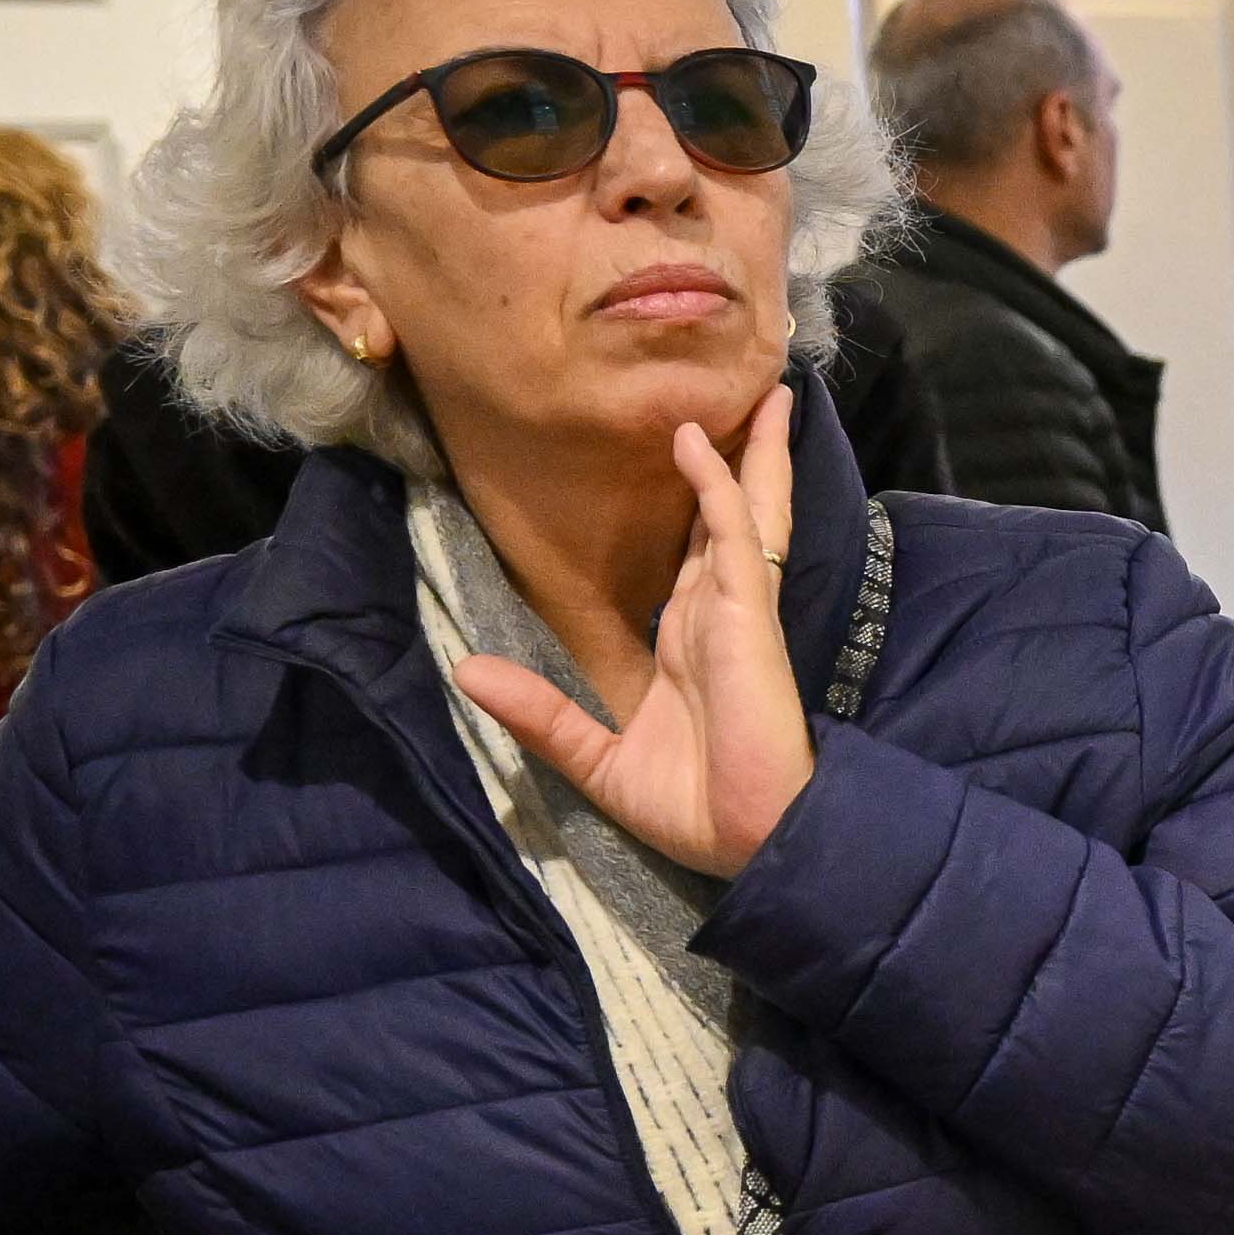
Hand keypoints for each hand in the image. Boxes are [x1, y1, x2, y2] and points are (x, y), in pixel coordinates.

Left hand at [454, 386, 815, 877]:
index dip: (710, 501)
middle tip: (762, 399)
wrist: (751, 841)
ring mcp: (739, 613)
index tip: (705, 451)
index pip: (705, 553)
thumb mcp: (597, 758)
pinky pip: (733, 540)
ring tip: (768, 393)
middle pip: (738, 517)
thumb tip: (465, 670)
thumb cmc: (695, 808)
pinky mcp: (747, 619)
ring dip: (752, 451)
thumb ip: (541, 714)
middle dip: (749, 458)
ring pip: (746, 512)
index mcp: (695, 643)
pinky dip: (717, 490)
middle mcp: (722, 615)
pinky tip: (697, 445)